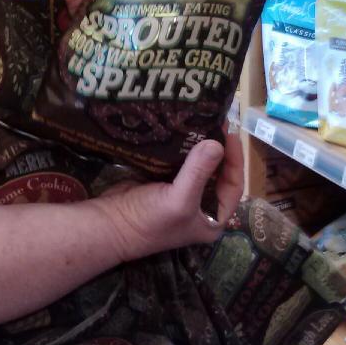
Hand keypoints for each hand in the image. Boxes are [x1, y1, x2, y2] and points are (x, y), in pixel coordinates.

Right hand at [95, 134, 243, 261]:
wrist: (110, 224)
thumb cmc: (149, 220)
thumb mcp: (178, 200)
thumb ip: (198, 172)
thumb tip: (217, 143)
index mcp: (213, 216)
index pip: (233, 185)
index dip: (235, 160)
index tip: (231, 133)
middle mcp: (201, 204)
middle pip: (217, 172)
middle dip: (218, 148)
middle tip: (216, 120)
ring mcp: (182, 191)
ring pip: (199, 164)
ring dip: (201, 144)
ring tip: (202, 120)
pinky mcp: (165, 180)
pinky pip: (180, 160)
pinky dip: (183, 145)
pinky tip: (183, 128)